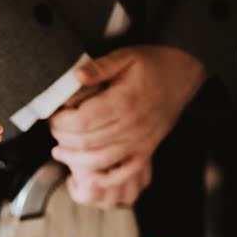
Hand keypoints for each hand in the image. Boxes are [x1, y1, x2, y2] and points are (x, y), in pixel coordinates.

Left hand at [48, 45, 205, 207]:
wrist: (182, 75)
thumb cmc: (152, 66)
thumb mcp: (124, 57)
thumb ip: (98, 67)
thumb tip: (75, 76)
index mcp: (123, 102)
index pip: (81, 121)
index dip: (61, 122)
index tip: (53, 116)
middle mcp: (131, 126)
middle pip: (86, 142)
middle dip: (63, 138)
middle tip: (54, 130)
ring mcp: (139, 142)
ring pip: (99, 161)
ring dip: (75, 159)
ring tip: (60, 151)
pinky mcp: (145, 151)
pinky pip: (123, 173)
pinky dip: (104, 179)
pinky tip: (88, 176)